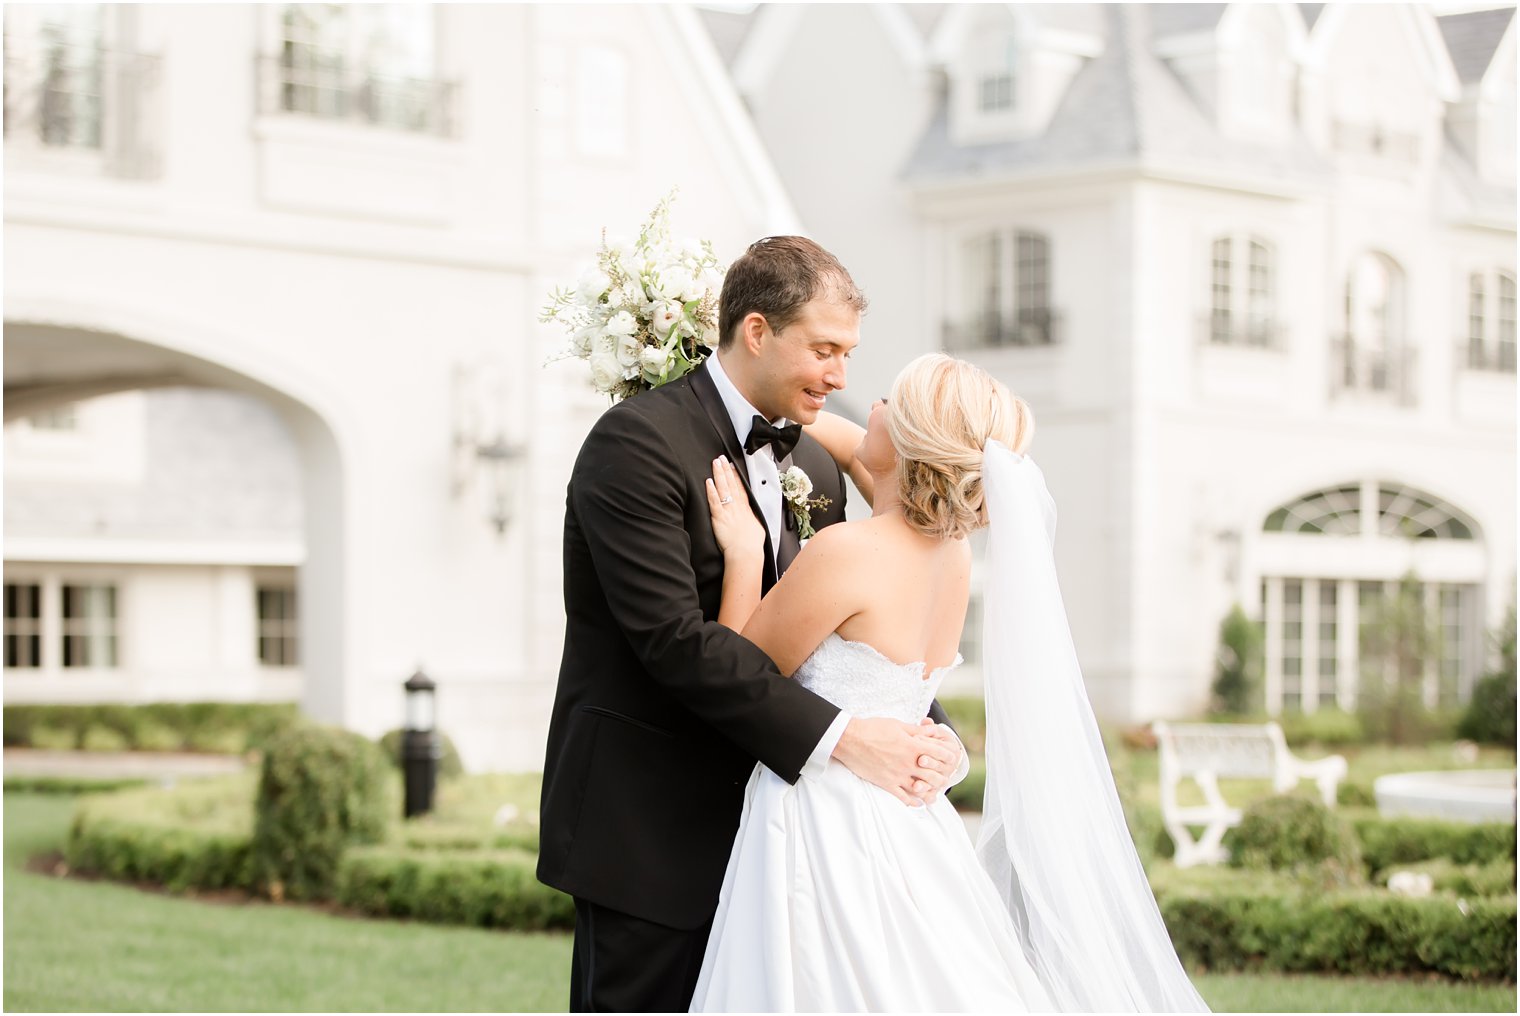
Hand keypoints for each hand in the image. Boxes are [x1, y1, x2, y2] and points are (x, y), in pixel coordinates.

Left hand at [705, 457, 763, 557]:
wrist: (746, 553)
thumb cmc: (751, 545)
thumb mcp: (758, 528)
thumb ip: (753, 520)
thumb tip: (753, 518)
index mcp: (746, 509)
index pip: (740, 488)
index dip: (736, 476)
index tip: (733, 466)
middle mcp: (737, 507)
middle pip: (731, 484)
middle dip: (726, 470)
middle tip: (722, 458)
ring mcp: (728, 511)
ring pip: (723, 489)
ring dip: (719, 475)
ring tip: (715, 463)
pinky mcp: (719, 517)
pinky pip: (714, 501)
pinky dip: (711, 491)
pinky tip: (708, 482)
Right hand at [832, 716, 959, 807]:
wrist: (850, 739)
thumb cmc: (872, 728)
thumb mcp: (897, 725)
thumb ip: (916, 730)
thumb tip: (932, 729)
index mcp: (912, 746)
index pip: (938, 753)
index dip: (948, 755)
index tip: (952, 758)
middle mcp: (907, 763)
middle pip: (932, 774)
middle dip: (942, 776)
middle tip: (945, 778)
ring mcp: (897, 775)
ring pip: (920, 788)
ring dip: (930, 791)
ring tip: (935, 793)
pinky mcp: (886, 783)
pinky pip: (902, 797)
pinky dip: (912, 802)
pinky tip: (918, 803)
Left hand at [916, 718, 965, 794]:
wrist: (939, 757)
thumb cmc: (933, 742)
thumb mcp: (932, 733)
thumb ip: (928, 728)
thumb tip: (926, 722)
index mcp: (952, 750)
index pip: (941, 747)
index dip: (928, 743)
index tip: (916, 739)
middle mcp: (950, 766)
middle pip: (940, 765)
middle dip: (929, 763)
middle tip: (920, 760)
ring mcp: (943, 778)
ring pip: (936, 782)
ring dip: (926, 784)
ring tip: (916, 785)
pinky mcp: (935, 789)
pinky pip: (932, 795)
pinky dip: (925, 796)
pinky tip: (917, 796)